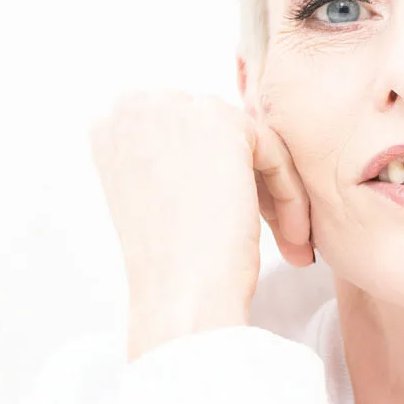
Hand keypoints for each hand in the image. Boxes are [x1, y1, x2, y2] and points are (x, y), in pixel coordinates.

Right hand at [87, 91, 313, 356]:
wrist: (180, 296)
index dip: (215, 178)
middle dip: (249, 182)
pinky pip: (273, 148)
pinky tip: (293, 236)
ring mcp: (174, 108)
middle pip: (216, 133)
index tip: (238, 219)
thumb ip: (172, 160)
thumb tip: (214, 148)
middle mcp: (134, 107)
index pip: (182, 135)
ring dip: (273, 192)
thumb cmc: (169, 267)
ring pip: (248, 142)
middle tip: (273, 234)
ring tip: (289, 242)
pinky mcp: (220, 122)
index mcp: (110, 127)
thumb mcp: (155, 199)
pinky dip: (288, 192)